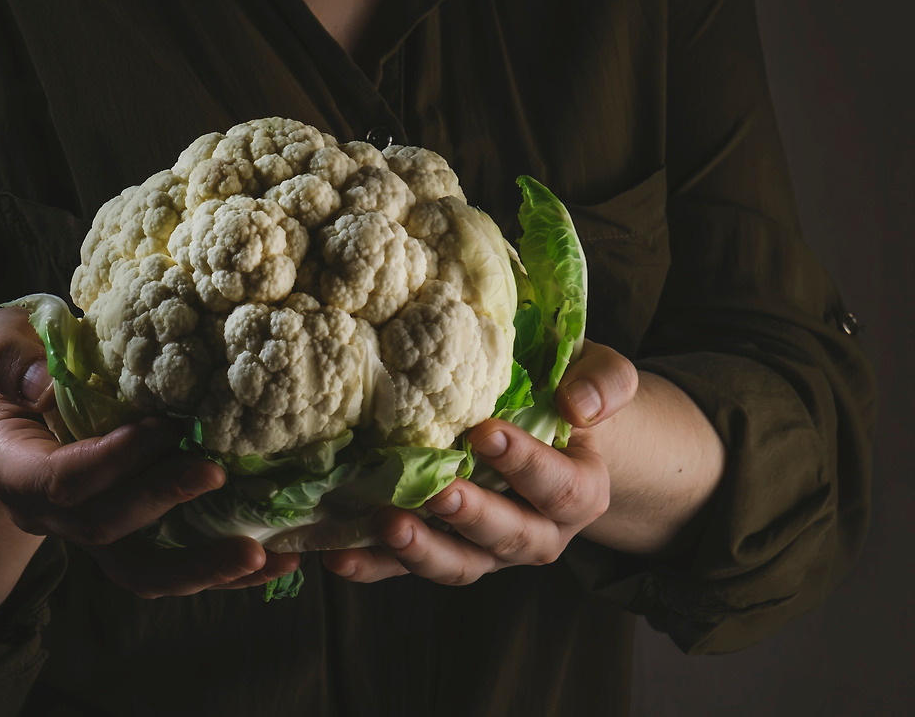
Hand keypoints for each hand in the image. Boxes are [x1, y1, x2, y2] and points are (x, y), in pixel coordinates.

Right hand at [0, 307, 298, 597]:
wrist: (14, 401)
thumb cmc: (13, 362)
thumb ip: (11, 357)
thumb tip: (44, 382)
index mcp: (12, 470)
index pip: (61, 481)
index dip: (112, 460)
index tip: (163, 429)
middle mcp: (47, 516)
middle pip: (105, 529)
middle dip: (163, 502)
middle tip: (217, 473)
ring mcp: (88, 534)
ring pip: (141, 571)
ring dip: (202, 568)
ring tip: (261, 555)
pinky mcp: (126, 537)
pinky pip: (168, 566)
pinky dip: (218, 568)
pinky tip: (271, 561)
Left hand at [321, 342, 637, 583]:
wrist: (545, 428)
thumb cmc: (566, 393)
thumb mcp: (598, 374)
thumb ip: (604, 381)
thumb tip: (579, 404)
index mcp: (580, 491)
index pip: (560, 487)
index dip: (526, 464)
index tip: (486, 433)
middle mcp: (538, 532)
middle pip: (508, 536)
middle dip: (471, 516)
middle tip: (437, 490)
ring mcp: (486, 550)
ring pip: (458, 564)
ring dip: (420, 550)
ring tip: (386, 524)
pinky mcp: (440, 551)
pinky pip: (406, 568)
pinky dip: (372, 565)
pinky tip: (338, 553)